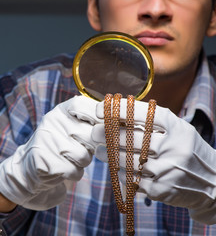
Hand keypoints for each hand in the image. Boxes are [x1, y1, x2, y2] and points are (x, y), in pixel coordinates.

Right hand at [0, 95, 98, 209]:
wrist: (27, 170)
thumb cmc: (58, 147)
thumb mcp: (69, 128)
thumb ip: (90, 123)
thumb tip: (118, 124)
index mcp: (59, 112)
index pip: (82, 105)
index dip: (97, 115)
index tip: (103, 127)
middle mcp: (51, 123)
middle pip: (90, 134)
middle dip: (93, 146)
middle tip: (85, 148)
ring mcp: (47, 142)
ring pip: (84, 156)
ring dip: (83, 162)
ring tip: (71, 159)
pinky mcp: (45, 163)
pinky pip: (75, 171)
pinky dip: (74, 174)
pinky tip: (63, 170)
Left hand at [92, 99, 215, 223]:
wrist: (213, 183)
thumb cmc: (187, 150)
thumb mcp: (178, 130)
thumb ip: (152, 122)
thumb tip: (116, 114)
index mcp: (177, 128)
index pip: (143, 114)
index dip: (118, 110)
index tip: (100, 109)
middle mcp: (173, 147)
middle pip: (130, 137)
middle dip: (107, 133)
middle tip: (95, 132)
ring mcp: (167, 170)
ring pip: (126, 160)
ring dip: (109, 154)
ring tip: (101, 150)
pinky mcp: (160, 190)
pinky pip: (130, 179)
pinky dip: (120, 172)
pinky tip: (116, 167)